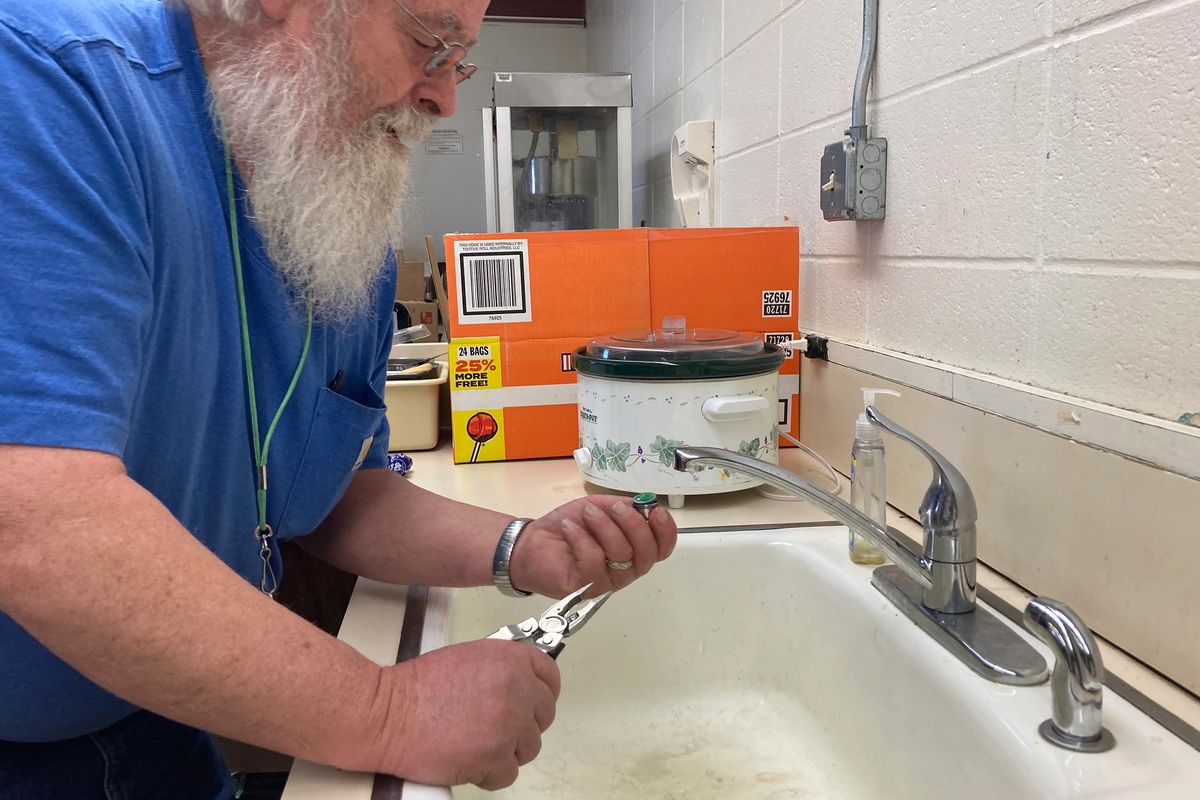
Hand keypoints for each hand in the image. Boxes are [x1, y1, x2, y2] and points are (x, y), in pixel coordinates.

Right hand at [372, 639, 559, 788]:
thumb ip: (501, 669)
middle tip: (498, 727)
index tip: (535, 702)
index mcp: (510, 660)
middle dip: (524, 724)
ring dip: (508, 750)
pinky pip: (509, 773)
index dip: (544, 692)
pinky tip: (470, 760)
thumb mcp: (468, 658)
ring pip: (529, 747)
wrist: (389, 714)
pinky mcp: (495, 756)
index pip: (550, 676)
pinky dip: (490, 773)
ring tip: (477, 743)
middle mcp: (516, 689)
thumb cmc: (417, 688)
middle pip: (544, 715)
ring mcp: (508, 724)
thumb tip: (520, 684)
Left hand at [509, 496, 677, 596]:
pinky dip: (582, 538)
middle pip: (647, 555)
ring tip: (587, 513)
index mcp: (633, 551)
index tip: (656, 510)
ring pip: (621, 555)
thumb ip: (624, 508)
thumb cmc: (569, 526)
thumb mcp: (599, 508)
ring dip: (605, 527)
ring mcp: (606, 581)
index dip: (665, 531)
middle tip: (616, 507)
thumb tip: (644, 506)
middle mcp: (625, 570)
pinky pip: (594, 561)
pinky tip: (569, 527)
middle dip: (635, 526)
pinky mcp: (584, 586)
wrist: (530, 543)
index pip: (661, 549)